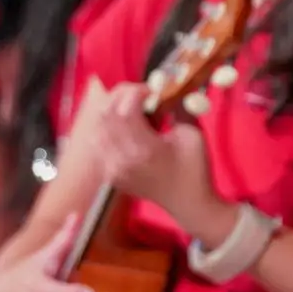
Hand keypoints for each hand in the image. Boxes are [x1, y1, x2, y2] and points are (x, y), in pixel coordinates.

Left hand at [91, 85, 218, 225]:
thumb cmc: (195, 168)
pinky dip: (108, 132)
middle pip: (106, 114)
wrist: (189, 203)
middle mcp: (122, 159)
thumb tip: (166, 87)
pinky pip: (99, 145)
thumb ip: (178, 107)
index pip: (126, 107)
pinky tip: (126, 132)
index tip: (152, 92)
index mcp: (144, 148)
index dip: (138, 92)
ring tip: (131, 114)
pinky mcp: (111, 175)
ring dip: (111, 115)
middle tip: (139, 97)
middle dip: (122, 98)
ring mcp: (113, 169)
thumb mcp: (192, 133)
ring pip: (97, 129)